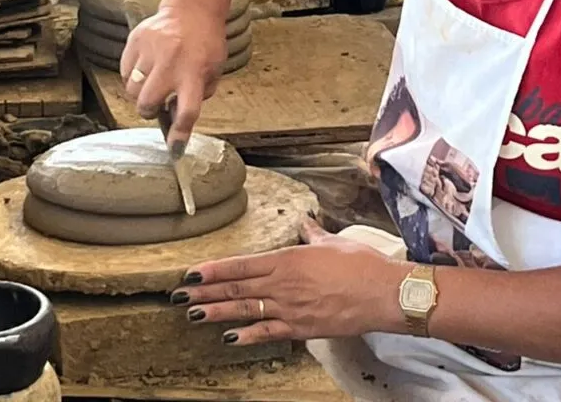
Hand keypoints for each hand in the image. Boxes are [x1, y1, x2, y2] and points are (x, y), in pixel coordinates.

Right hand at [120, 3, 227, 147]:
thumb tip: (173, 118)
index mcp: (194, 74)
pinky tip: (145, 68)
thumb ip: (197, 96)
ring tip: (152, 82)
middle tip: (157, 103)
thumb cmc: (205, 43)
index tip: (174, 149)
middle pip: (146, 104)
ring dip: (140, 93)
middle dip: (149, 111)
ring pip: (132, 90)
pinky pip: (124, 71)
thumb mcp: (213, 72)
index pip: (186, 113)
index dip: (179, 135)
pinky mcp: (135, 41)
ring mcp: (150, 51)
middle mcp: (171, 64)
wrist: (192, 9)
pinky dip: (132, 76)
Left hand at [170, 215, 400, 343]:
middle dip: (205, 292)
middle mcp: (282, 283)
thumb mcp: (333, 242)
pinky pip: (268, 332)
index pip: (242, 264)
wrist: (382, 293)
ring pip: (245, 311)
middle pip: (236, 288)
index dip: (215, 270)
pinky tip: (229, 338)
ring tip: (193, 314)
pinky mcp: (301, 328)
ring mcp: (290, 307)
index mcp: (288, 259)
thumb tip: (305, 222)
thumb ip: (313, 234)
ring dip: (217, 313)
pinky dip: (247, 335)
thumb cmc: (360, 264)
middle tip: (179, 296)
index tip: (192, 273)